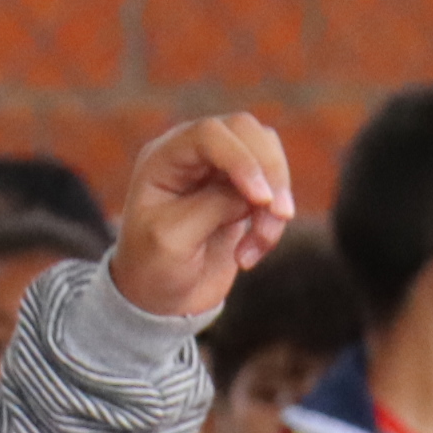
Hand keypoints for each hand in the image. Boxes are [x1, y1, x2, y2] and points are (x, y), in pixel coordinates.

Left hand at [110, 115, 295, 320]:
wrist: (159, 300)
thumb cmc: (152, 268)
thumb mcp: (173, 239)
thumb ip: (212, 206)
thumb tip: (257, 193)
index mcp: (164, 158)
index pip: (211, 134)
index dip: (242, 159)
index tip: (260, 200)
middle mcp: (193, 156)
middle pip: (247, 132)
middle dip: (270, 171)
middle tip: (280, 215)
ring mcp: (219, 172)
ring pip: (268, 157)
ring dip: (275, 202)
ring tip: (259, 244)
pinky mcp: (240, 195)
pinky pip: (273, 192)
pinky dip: (273, 222)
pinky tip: (250, 255)